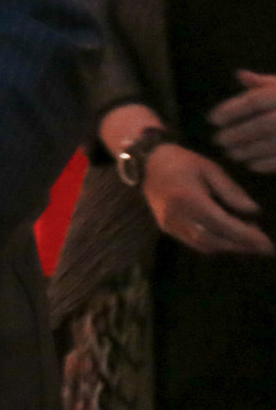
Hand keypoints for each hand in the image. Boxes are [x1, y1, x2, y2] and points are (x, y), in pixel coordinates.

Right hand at [144, 143, 273, 255]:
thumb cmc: (182, 162)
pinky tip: (227, 239)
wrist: (147, 164)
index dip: (247, 236)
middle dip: (241, 246)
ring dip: (229, 247)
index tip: (267, 244)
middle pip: (215, 240)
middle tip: (263, 247)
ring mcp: (170, 225)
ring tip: (248, 244)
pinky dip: (214, 245)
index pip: (223, 224)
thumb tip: (254, 212)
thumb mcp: (211, 169)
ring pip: (205, 245)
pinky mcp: (167, 228)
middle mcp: (178, 216)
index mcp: (189, 199)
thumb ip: (232, 191)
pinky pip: (194, 243)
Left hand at [208, 71, 275, 174]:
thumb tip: (240, 74)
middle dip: (236, 134)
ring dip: (247, 150)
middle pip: (259, 125)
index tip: (212, 119)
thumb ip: (263, 82)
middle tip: (218, 140)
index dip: (230, 110)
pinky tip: (251, 165)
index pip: (253, 101)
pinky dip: (266, 164)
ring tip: (231, 153)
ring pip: (271, 144)